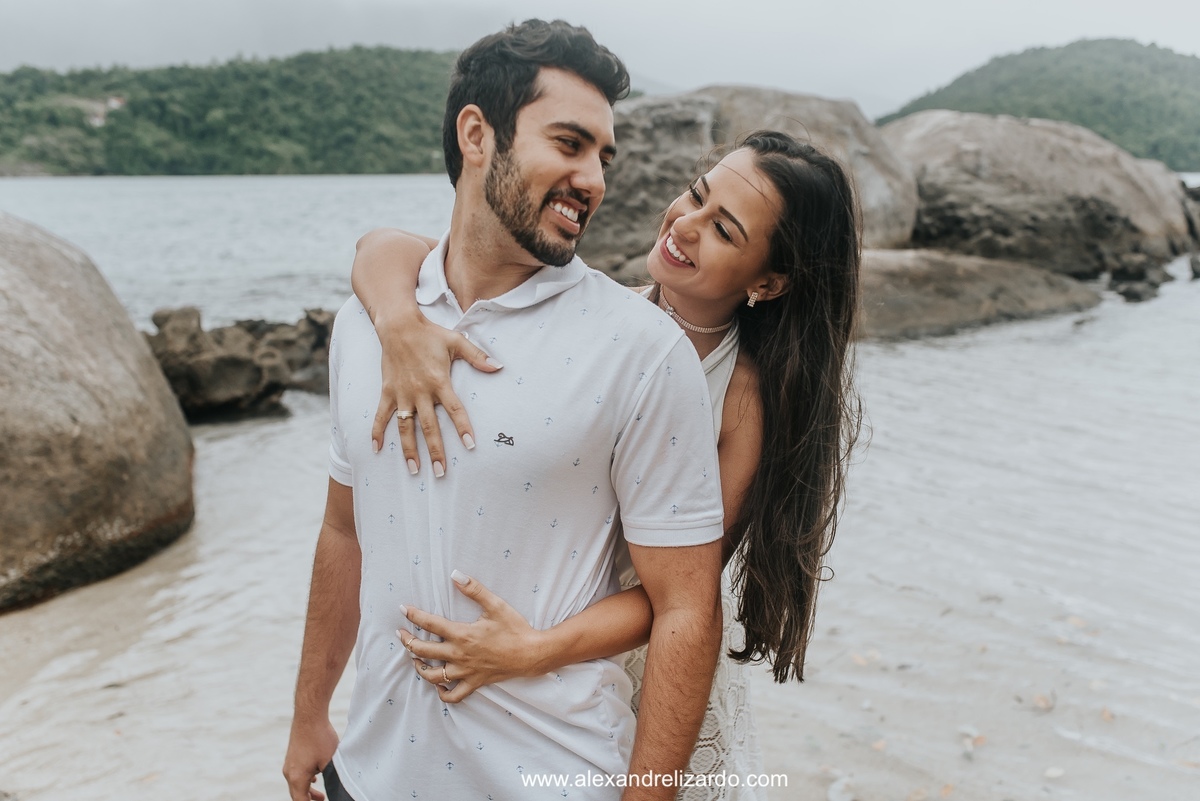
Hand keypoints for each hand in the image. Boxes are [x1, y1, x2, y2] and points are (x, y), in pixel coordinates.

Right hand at [283, 716, 338, 800]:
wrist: (309, 715)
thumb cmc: (320, 738)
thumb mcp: (330, 762)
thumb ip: (331, 778)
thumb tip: (335, 785)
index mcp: (296, 777)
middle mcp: (289, 772)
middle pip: (297, 794)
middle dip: (309, 800)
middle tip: (322, 800)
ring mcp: (289, 763)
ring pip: (297, 783)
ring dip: (307, 790)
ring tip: (320, 795)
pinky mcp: (292, 755)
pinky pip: (296, 774)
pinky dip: (305, 780)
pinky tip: (314, 778)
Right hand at [371, 314, 499, 475]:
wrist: (398, 325)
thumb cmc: (430, 334)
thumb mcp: (457, 341)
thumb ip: (478, 356)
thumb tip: (499, 366)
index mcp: (439, 381)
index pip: (454, 410)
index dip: (462, 428)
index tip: (470, 445)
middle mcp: (420, 391)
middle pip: (429, 427)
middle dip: (435, 450)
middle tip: (442, 472)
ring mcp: (402, 394)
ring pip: (405, 427)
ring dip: (409, 450)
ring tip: (414, 470)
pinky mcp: (387, 392)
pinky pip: (380, 416)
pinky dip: (376, 432)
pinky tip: (376, 449)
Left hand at [397, 572, 544, 702]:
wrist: (532, 654)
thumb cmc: (514, 628)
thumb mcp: (495, 605)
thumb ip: (474, 589)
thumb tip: (455, 575)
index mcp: (462, 635)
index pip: (430, 624)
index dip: (413, 615)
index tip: (403, 609)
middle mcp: (459, 655)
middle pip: (423, 651)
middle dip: (408, 642)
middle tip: (401, 634)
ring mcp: (466, 672)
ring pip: (433, 676)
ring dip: (420, 668)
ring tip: (415, 659)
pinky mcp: (475, 683)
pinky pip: (453, 696)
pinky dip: (443, 693)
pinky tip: (439, 685)